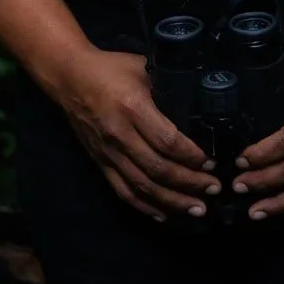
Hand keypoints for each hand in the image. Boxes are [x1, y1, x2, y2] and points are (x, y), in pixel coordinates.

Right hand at [50, 47, 219, 221]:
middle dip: (190, 183)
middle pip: (158, 169)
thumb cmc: (110, 68)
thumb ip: (167, 85)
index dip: (191, 157)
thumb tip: (199, 101)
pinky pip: (123, 191)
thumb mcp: (142, 68)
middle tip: (214, 188)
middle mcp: (120, 135)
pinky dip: (145, 207)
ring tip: (197, 209)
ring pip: (143, 186)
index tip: (212, 162)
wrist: (69, 77)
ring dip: (172, 201)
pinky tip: (165, 215)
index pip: (167, 141)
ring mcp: (108, 153)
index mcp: (132, 108)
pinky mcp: (100, 163)